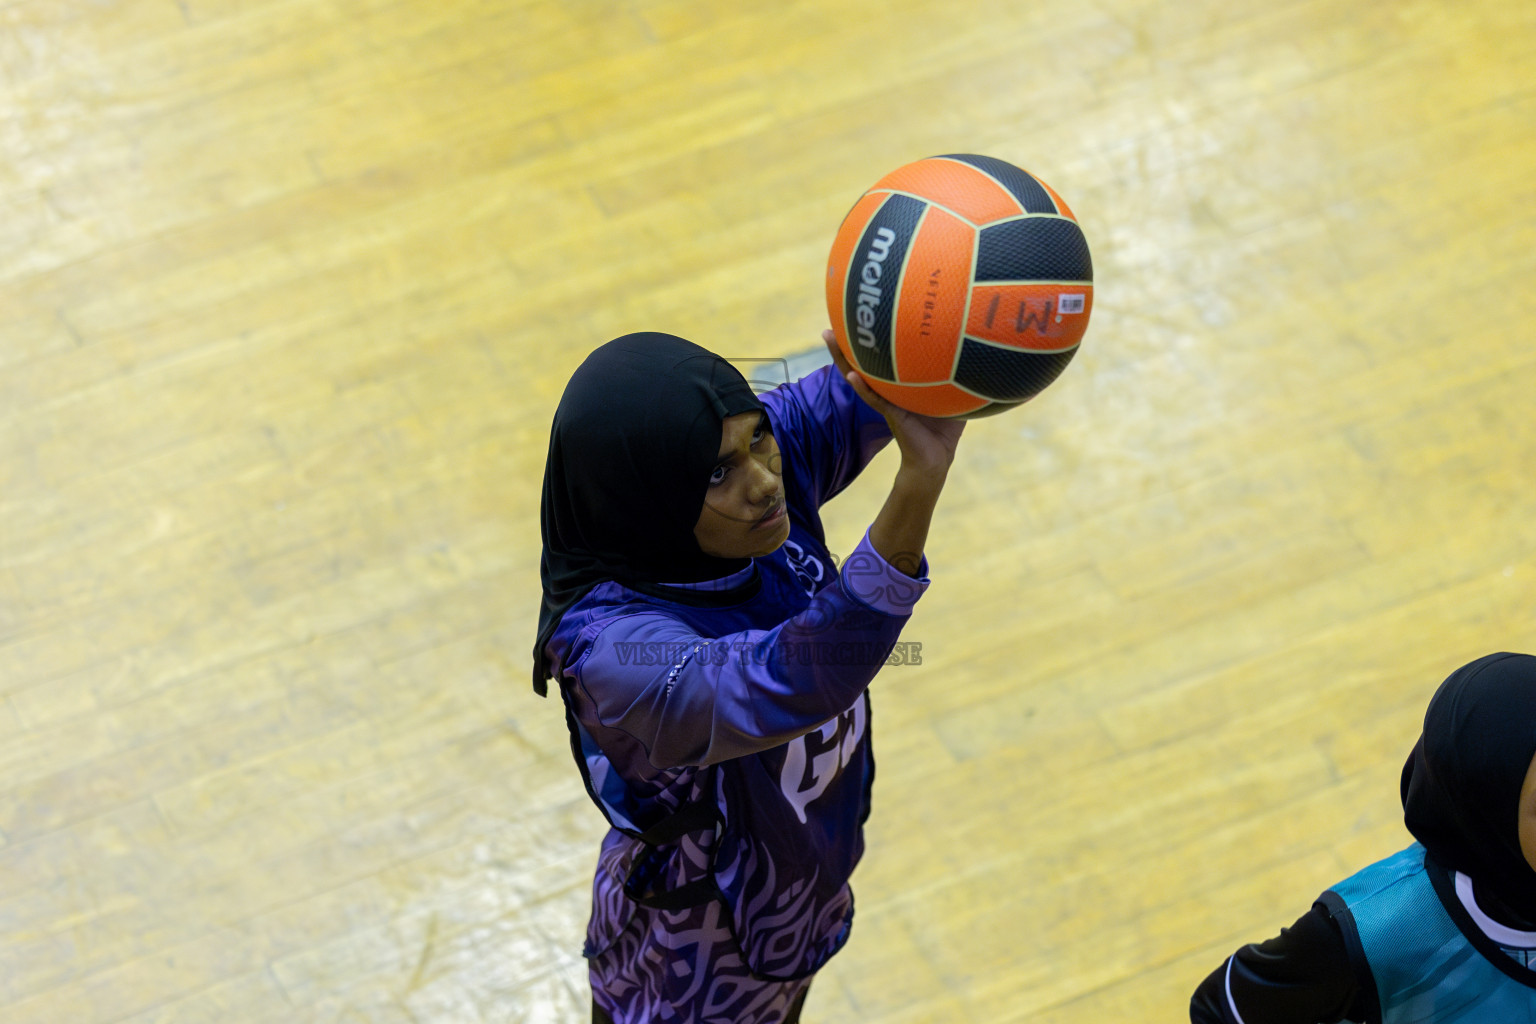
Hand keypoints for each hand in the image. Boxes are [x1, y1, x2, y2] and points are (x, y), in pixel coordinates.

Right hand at [822, 329, 964, 478]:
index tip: (857, 319)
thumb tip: (972, 350)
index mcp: (898, 385)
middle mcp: (887, 391)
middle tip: (829, 324)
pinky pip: (874, 400)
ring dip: (842, 359)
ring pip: (858, 377)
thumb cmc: (944, 429)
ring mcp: (885, 402)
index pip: (879, 360)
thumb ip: (956, 374)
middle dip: (845, 345)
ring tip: (829, 338)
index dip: (868, 342)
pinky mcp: (891, 415)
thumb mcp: (952, 394)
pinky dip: (862, 388)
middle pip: (861, 364)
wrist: (936, 458)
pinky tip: (851, 376)